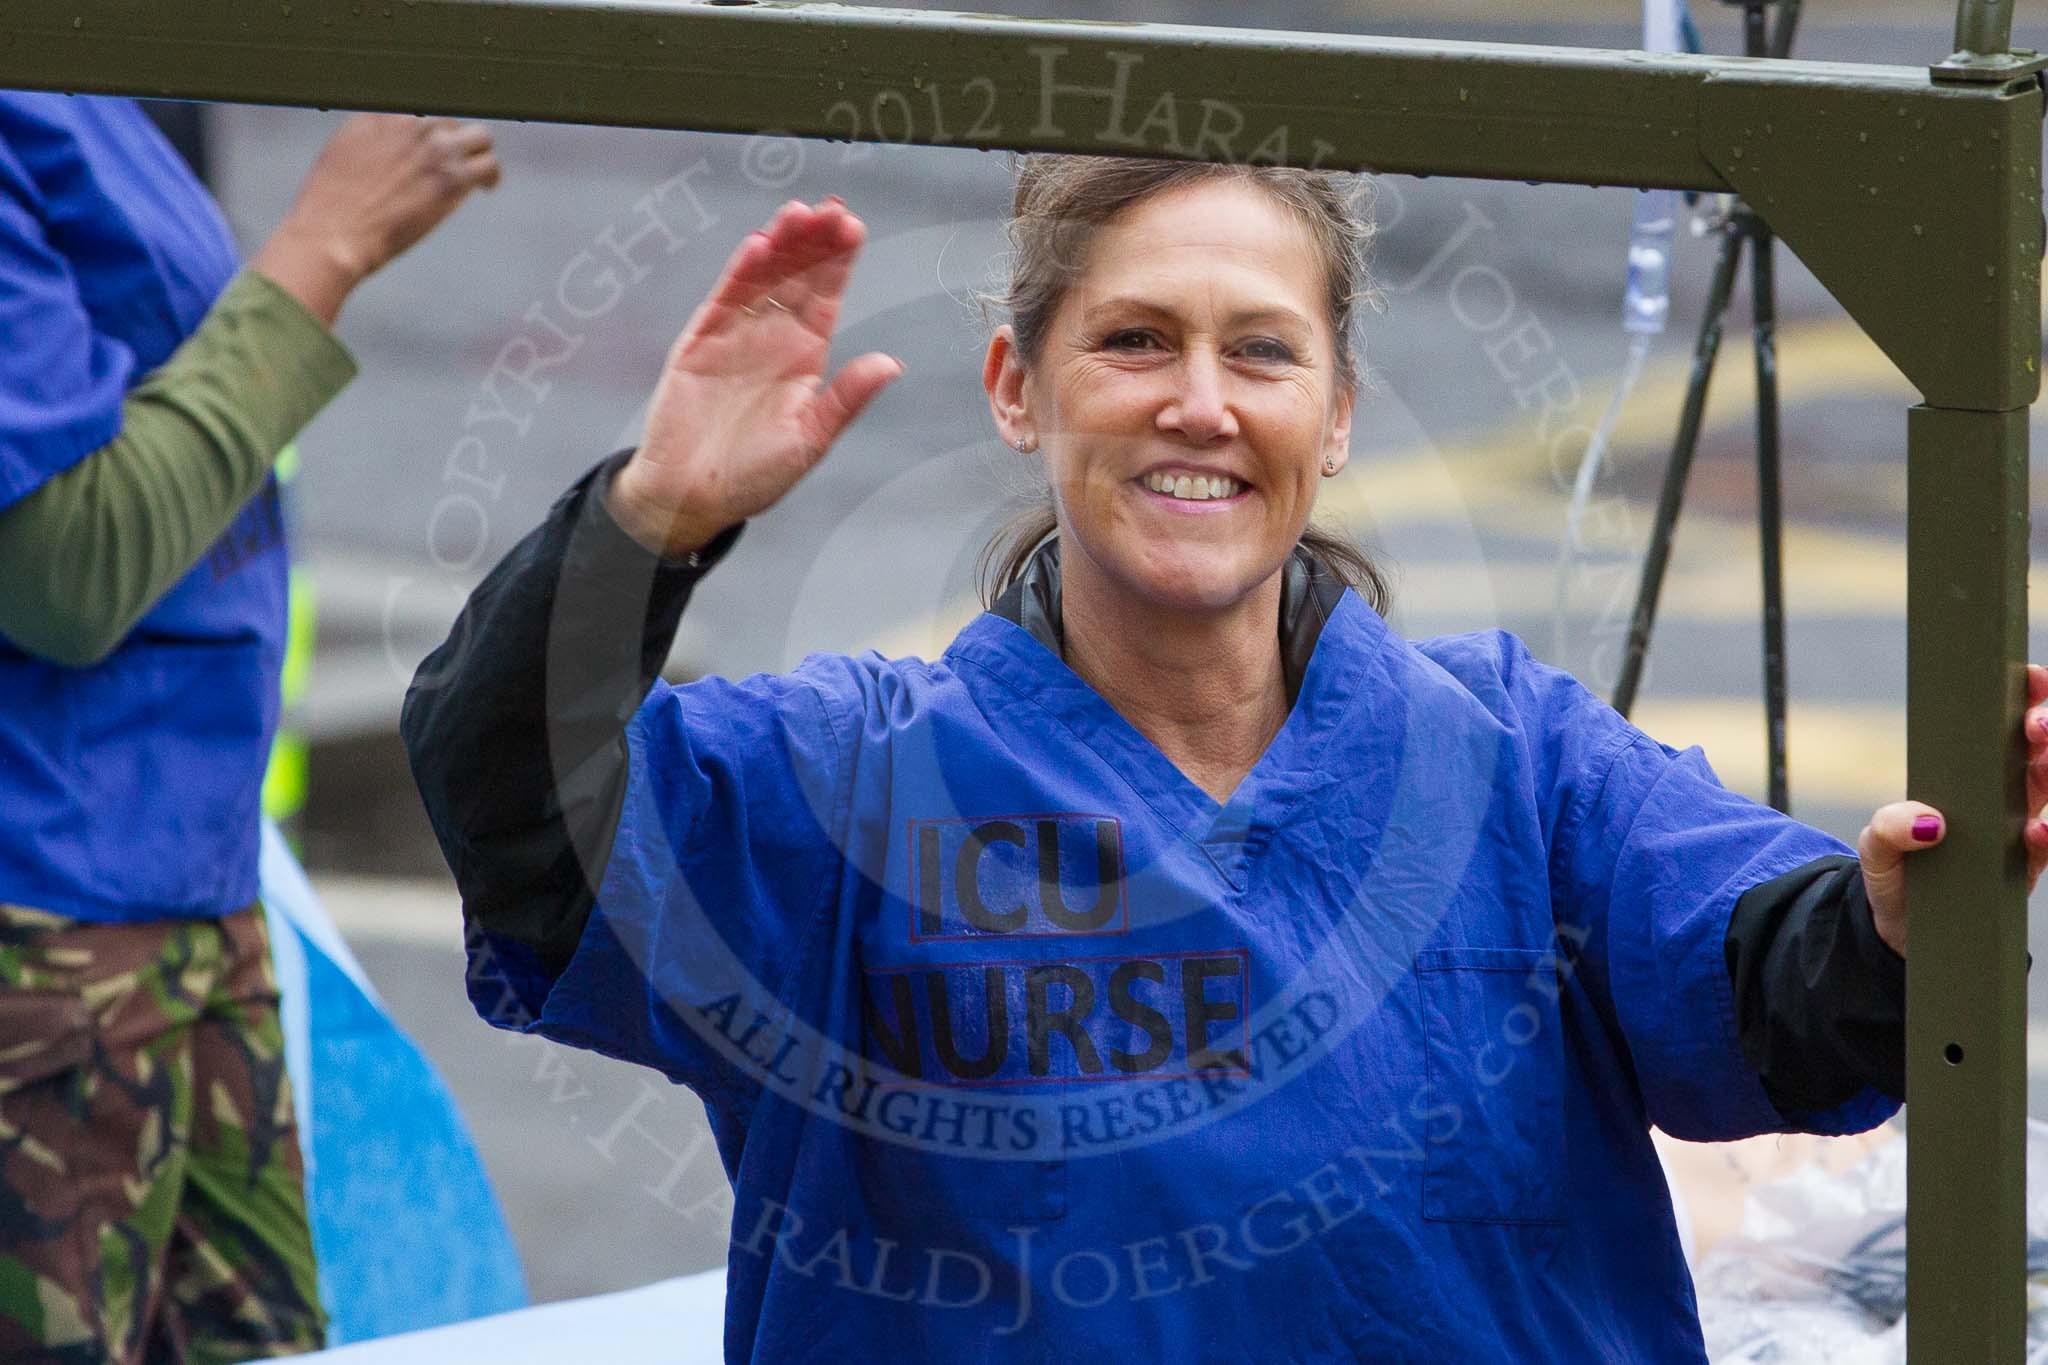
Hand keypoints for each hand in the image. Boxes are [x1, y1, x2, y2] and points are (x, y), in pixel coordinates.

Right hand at [250, 114, 500, 325]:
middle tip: (456, 164)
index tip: (434, 144)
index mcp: (384, 112)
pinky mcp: (452, 178)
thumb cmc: (331, 202)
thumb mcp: (344, 147)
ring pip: (480, 137)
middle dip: (456, 142)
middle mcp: (412, 123)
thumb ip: (374, 133)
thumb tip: (391, 136)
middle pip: (453, 119)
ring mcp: (435, 149)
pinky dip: (491, 177)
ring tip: (477, 175)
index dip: (433, 128)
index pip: (425, 106)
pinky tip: (485, 190)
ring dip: (480, 155)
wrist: (334, 231)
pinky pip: (489, 166)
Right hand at [605, 196, 903, 559]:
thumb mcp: (809, 439)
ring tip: (796, 214)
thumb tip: (891, 363)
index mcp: (805, 356)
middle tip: (830, 208)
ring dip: (779, 246)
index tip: (853, 227)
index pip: (826, 296)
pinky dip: (739, 274)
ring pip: (762, 279)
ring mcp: (735, 336)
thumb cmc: (755, 475)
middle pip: (797, 276)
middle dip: (813, 241)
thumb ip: (846, 399)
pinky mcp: (700, 343)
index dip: (839, 261)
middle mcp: (773, 337)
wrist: (693, 496)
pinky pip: (723, 301)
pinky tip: (758, 248)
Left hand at [1861, 662, 2047, 955]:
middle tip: (2035, 726)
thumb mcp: (1876, 845)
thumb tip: (1931, 823)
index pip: (2004, 724)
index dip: (2024, 696)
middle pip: (2041, 749)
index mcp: (1970, 772)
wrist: (1900, 929)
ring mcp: (2018, 829)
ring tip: (2042, 762)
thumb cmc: (1893, 871)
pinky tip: (2035, 831)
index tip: (2027, 678)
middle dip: (2046, 726)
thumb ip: (1889, 828)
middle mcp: (2003, 794)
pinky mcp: (2024, 868)